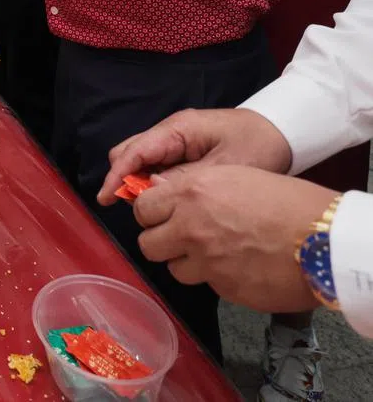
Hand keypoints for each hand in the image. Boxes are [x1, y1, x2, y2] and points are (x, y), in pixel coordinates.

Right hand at [98, 107, 292, 204]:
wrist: (283, 132)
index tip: (105, 199)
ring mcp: (176, 141)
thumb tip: (153, 193)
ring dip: (138, 183)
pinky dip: (153, 184)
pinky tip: (164, 203)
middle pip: (130, 152)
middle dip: (124, 179)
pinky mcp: (184, 151)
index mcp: (178, 129)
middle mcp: (171, 132)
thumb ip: (188, 179)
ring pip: (141, 160)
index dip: (117, 175)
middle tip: (135, 211)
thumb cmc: (257, 146)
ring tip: (150, 212)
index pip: (135, 150)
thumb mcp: (226, 167)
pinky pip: (157, 166)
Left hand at [133, 164, 335, 312]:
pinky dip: (216, 277)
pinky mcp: (224, 289)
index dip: (150, 213)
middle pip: (148, 244)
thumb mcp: (233, 175)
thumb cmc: (283, 200)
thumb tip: (160, 191)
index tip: (160, 215)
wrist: (322, 240)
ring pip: (173, 269)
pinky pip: (207, 284)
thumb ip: (191, 185)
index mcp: (190, 193)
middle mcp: (190, 228)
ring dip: (187, 262)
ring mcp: (206, 262)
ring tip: (212, 253)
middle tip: (179, 238)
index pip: (142, 208)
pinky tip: (237, 266)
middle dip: (160, 241)